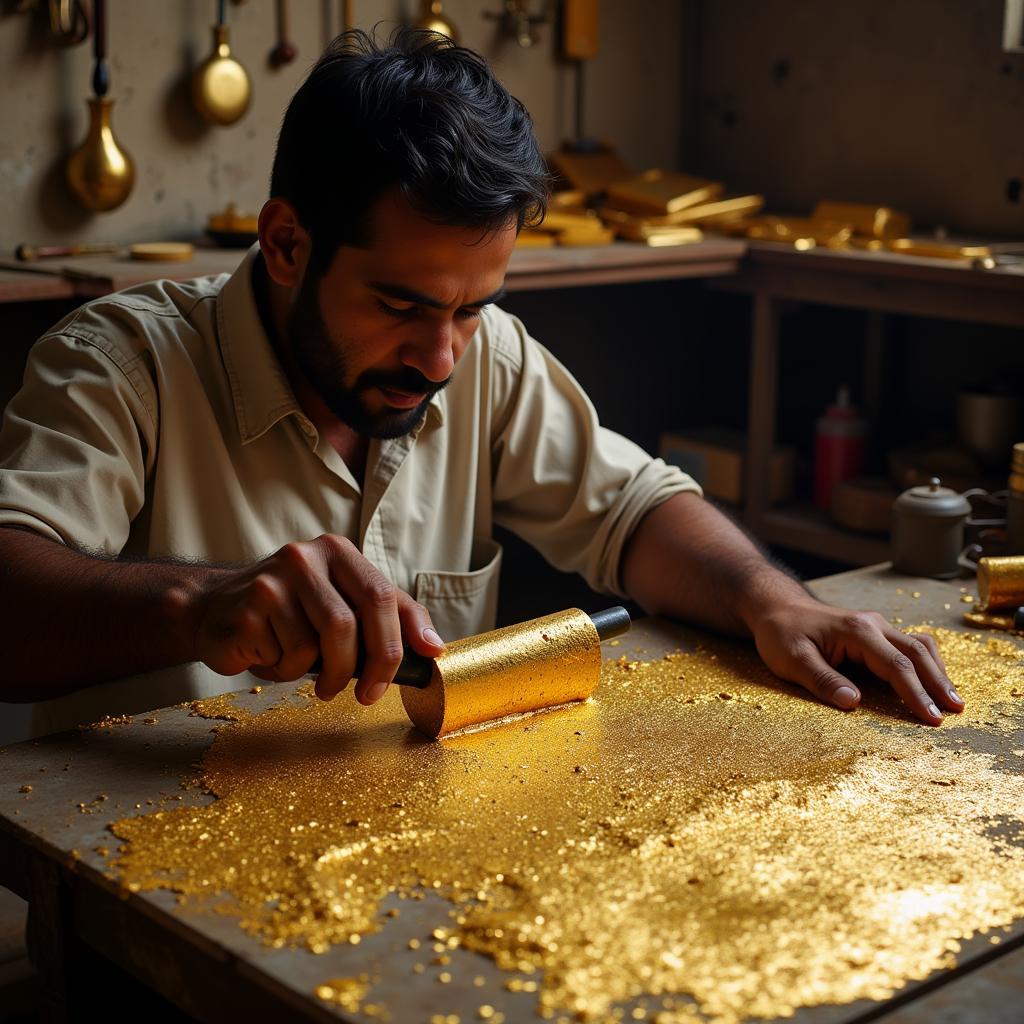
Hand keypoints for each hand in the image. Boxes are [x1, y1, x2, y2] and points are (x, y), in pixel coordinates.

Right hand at [172, 535, 443, 703]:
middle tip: (363, 694)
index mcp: (338, 551)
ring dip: (318, 673)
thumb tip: (435, 646)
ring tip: (305, 669)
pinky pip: (283, 657)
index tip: (393, 680)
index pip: (380, 597)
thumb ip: (393, 616)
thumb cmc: (293, 611)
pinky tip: (272, 655)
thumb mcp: (346, 601)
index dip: (393, 645)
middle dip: (361, 668)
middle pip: (348, 624)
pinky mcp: (246, 609)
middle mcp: (304, 558)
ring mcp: (271, 581)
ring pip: (316, 647)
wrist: (215, 609)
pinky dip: (285, 671)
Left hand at [751, 599, 963, 724]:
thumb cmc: (781, 634)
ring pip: (919, 646)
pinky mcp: (875, 632)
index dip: (916, 693)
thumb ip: (822, 680)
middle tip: (957, 710)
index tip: (932, 718)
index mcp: (856, 631)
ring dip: (937, 671)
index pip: (895, 665)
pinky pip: (909, 645)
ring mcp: (877, 626)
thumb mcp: (791, 660)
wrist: (776, 608)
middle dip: (939, 682)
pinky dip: (926, 663)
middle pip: (917, 653)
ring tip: (952, 699)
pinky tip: (932, 681)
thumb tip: (853, 703)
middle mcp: (873, 624)